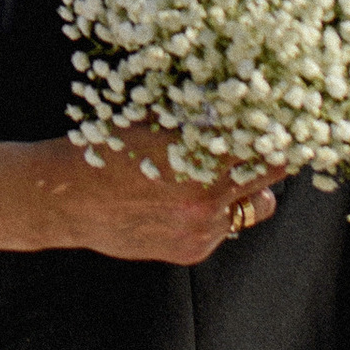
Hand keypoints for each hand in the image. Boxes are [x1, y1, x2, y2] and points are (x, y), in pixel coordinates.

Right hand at [47, 129, 279, 264]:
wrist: (67, 199)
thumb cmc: (106, 148)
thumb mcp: (153, 118)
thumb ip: (197, 116)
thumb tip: (236, 98)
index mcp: (202, 153)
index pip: (267, 138)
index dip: (277, 124)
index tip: (282, 114)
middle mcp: (210, 195)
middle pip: (274, 172)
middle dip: (273, 154)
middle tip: (269, 139)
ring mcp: (204, 228)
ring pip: (255, 207)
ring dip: (247, 188)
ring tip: (225, 172)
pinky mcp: (193, 251)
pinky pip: (224, 228)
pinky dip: (215, 212)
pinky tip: (184, 198)